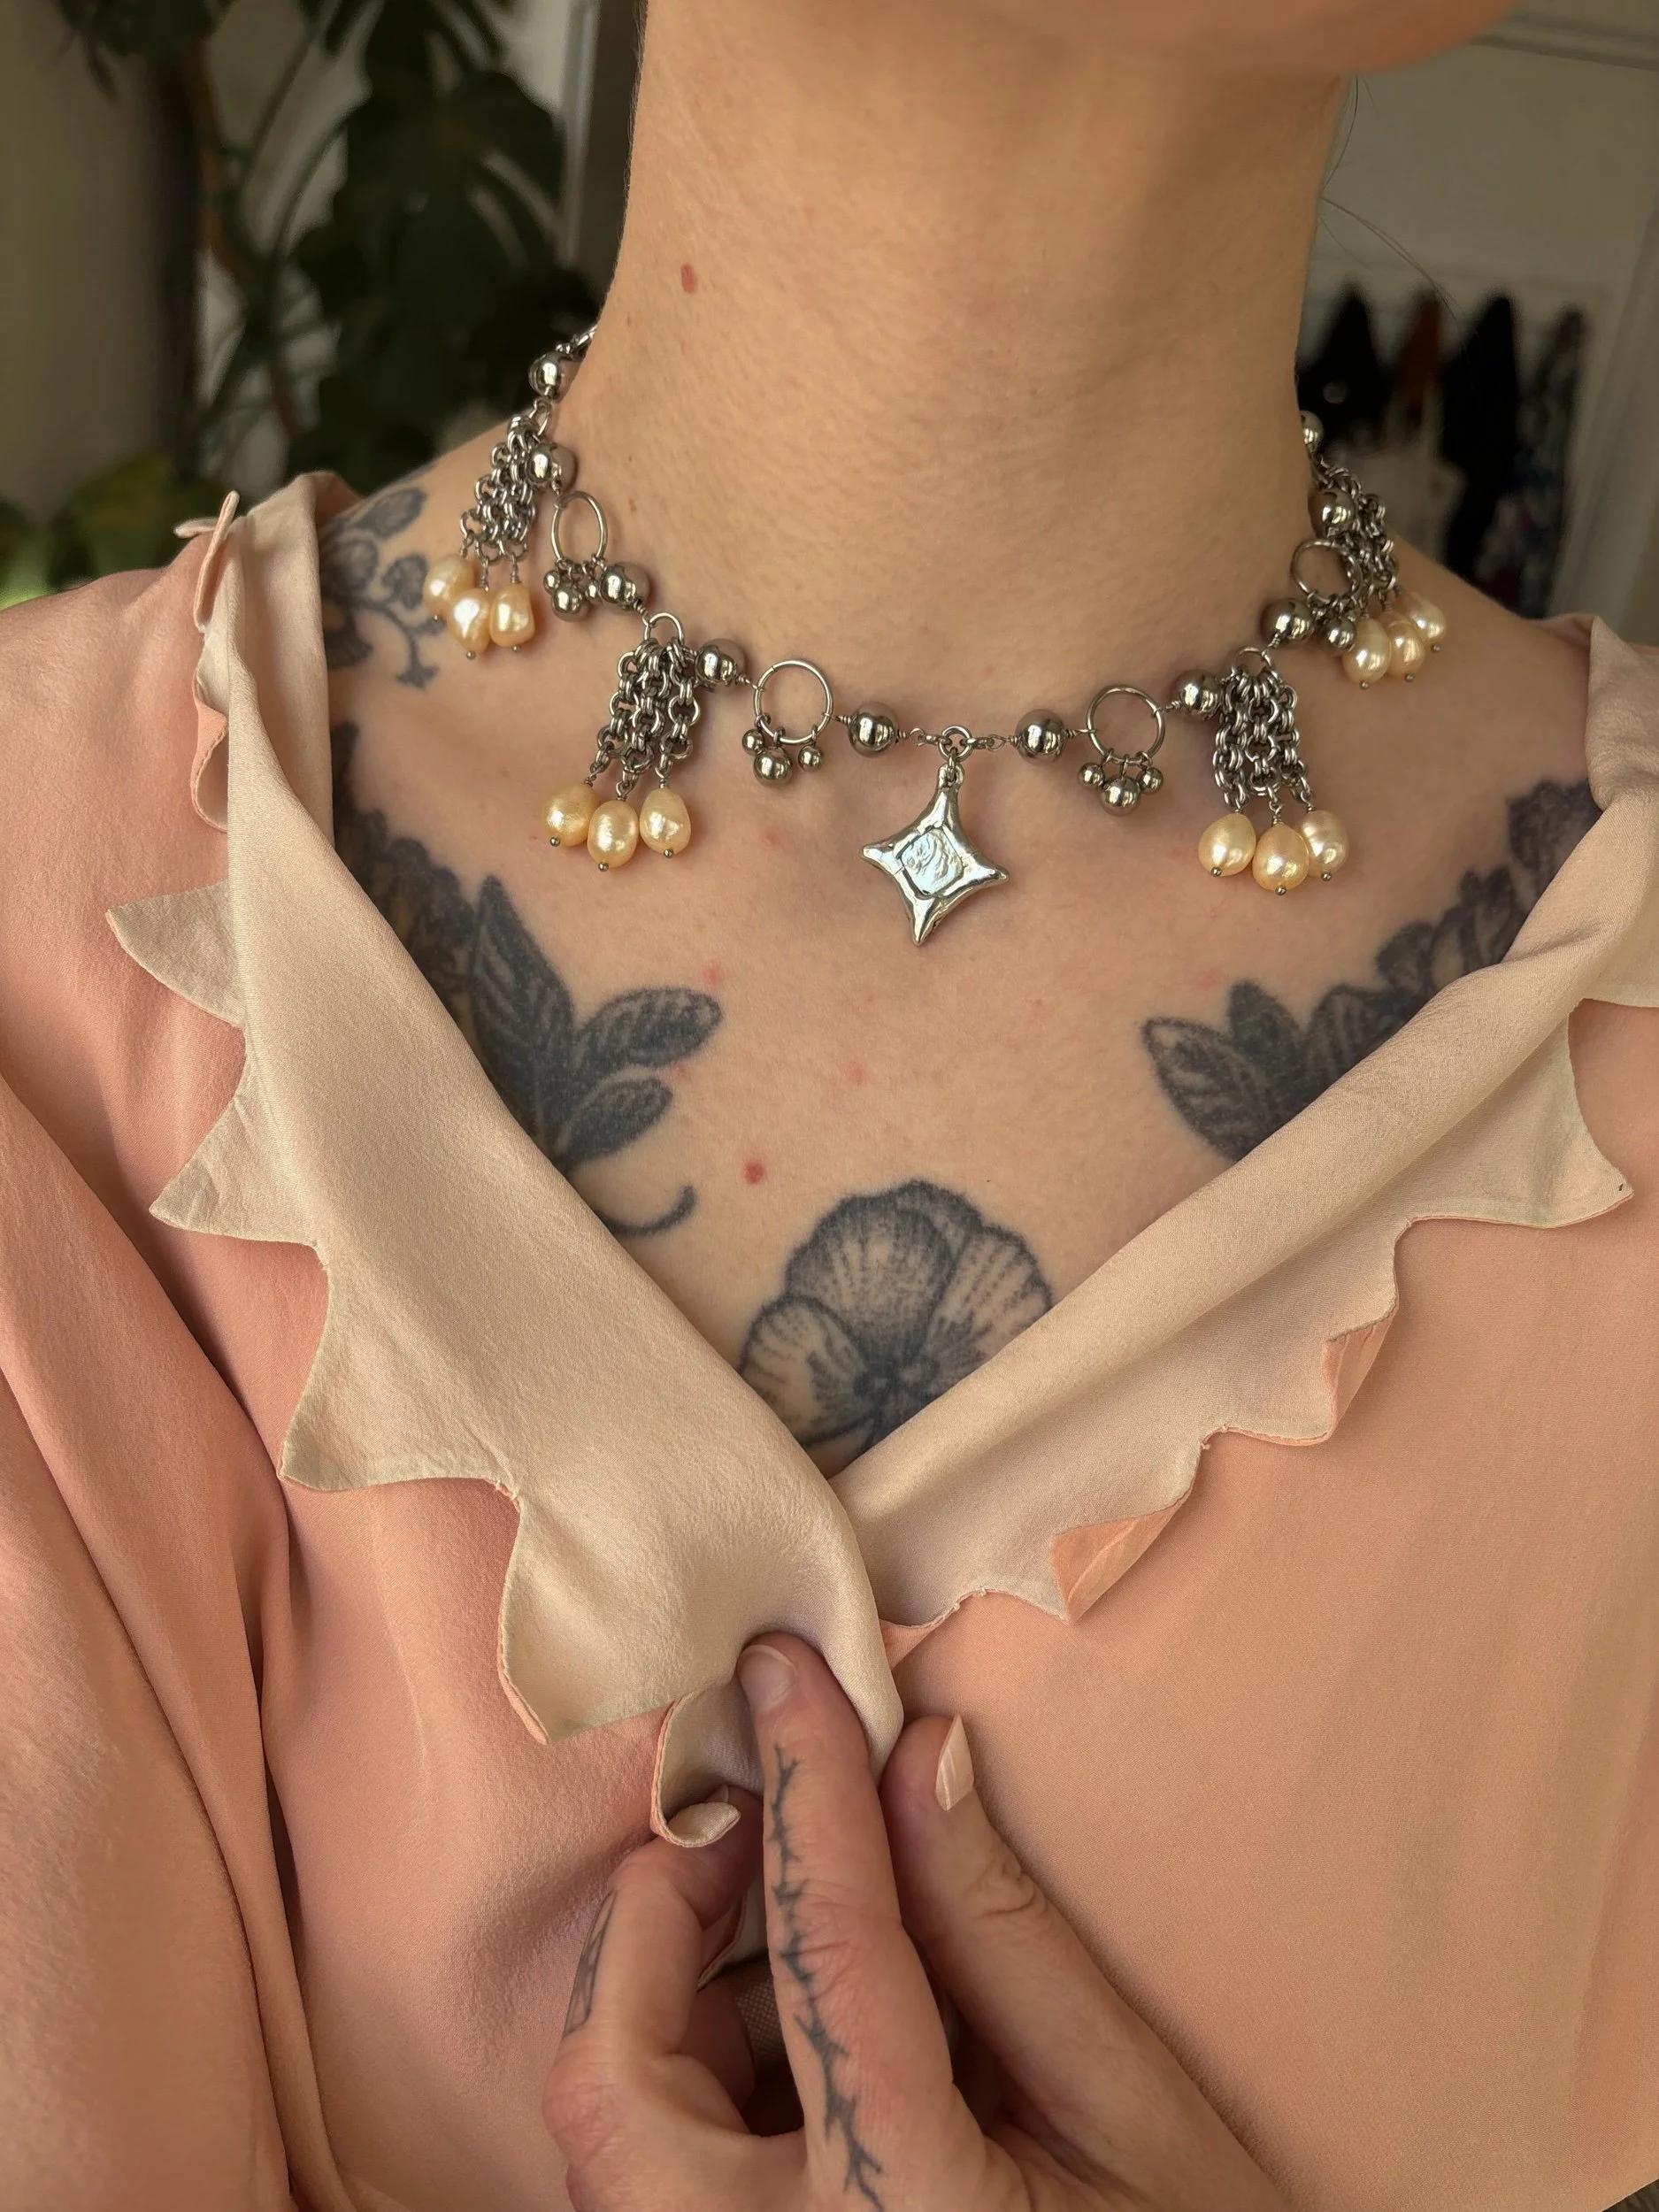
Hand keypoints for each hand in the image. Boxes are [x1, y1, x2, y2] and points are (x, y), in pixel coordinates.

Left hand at [544, 1633, 1289, 2210]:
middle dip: (660, 1923)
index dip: (809, 1792)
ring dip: (658, 2000)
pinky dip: (684, 2078)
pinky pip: (649, 2183)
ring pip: (608, 2140)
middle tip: (746, 1828)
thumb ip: (1009, 1941)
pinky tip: (775, 2032)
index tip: (787, 1674)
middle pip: (621, 2085)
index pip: (831, 1957)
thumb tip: (921, 1762)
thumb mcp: (1135, 2113)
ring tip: (766, 1920)